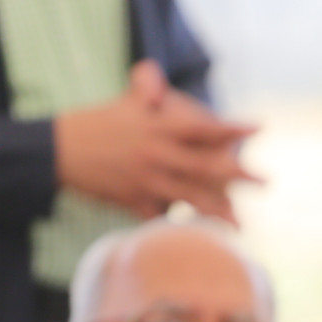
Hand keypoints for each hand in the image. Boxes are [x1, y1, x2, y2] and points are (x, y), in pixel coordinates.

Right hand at [54, 60, 257, 221]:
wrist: (55, 152)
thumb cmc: (97, 124)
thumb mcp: (123, 103)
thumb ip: (146, 84)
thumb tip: (158, 86)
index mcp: (156, 126)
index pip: (201, 127)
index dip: (230, 129)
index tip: (258, 129)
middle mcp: (155, 154)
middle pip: (204, 167)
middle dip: (238, 176)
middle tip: (265, 181)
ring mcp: (145, 179)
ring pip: (189, 198)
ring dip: (217, 212)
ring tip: (241, 224)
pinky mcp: (133, 200)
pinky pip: (162, 217)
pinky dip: (179, 226)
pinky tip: (199, 237)